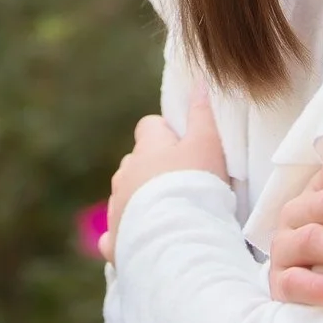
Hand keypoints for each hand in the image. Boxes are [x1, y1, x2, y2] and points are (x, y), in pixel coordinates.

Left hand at [98, 81, 228, 263]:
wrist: (177, 240)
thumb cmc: (195, 187)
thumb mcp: (208, 144)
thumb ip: (202, 113)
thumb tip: (199, 82)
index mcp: (146, 149)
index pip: (149, 126)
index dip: (167, 133)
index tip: (186, 147)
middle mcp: (124, 174)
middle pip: (136, 162)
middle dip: (153, 169)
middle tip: (182, 185)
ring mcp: (116, 208)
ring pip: (125, 195)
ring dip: (141, 200)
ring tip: (170, 215)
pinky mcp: (115, 240)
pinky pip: (115, 233)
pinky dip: (127, 233)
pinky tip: (143, 240)